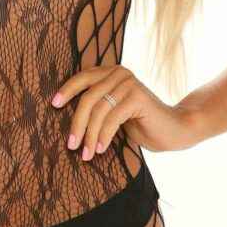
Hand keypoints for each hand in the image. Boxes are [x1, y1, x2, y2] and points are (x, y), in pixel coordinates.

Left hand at [50, 64, 200, 158]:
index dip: (67, 90)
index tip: (53, 105)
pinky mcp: (137, 96)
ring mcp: (129, 83)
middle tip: (70, 145)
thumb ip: (97, 106)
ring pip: (99, 110)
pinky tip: (100, 149)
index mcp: (111, 73)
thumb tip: (63, 116)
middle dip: (77, 123)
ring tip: (85, 154)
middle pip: (88, 97)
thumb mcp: (113, 112)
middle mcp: (119, 73)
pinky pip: (112, 118)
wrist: (173, 131)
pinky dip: (103, 136)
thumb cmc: (140, 124)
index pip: (83, 78)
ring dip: (89, 135)